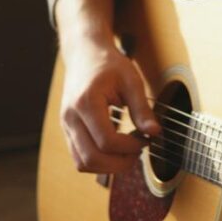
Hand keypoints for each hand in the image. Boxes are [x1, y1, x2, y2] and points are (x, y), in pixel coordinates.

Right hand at [59, 39, 160, 173]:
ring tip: (128, 152)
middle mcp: (70, 117)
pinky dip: (98, 161)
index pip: (107, 141)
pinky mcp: (67, 130)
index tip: (146, 139)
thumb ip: (142, 108)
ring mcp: (66, 125)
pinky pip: (79, 157)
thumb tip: (155, 132)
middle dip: (119, 163)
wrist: (84, 53)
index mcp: (85, 103)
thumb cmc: (108, 63)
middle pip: (91, 159)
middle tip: (138, 152)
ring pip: (82, 163)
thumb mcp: (131, 80)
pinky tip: (116, 149)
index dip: (130, 147)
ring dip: (108, 167)